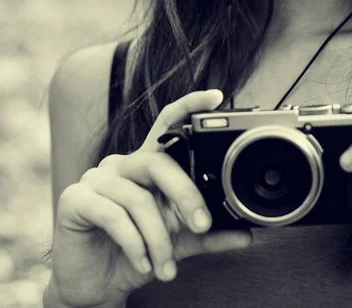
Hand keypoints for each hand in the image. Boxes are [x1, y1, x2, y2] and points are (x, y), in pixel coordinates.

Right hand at [49, 90, 252, 307]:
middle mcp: (122, 164)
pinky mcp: (74, 199)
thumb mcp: (181, 243)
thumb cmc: (137, 252)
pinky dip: (134, 245)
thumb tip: (247, 235)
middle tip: (202, 225)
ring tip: (165, 264)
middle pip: (159, 163)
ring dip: (158, 239)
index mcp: (147, 167)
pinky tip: (142, 264)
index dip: (189, 106)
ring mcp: (96, 179)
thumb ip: (210, 235)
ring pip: (138, 199)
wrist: (97, 285)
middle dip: (186, 195)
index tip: (216, 97)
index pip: (166, 125)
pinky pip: (113, 217)